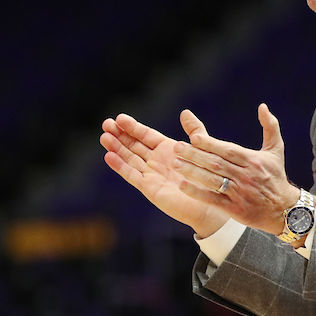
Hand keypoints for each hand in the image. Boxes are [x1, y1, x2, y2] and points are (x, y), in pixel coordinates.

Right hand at [100, 113, 227, 237]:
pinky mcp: (150, 188)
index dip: (133, 127)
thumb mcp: (202, 149)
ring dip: (116, 148)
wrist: (211, 204)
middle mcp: (157, 161)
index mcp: (167, 150)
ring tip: (104, 137)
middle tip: (105, 123)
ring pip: (130, 158)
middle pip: (134, 145)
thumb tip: (185, 111)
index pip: (146, 135)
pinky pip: (132, 175)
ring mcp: (152, 175)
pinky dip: (120, 166)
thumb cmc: (209, 178)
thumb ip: (195, 130)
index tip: (119, 118)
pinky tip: (109, 156)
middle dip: (119, 135)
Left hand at [173, 104, 298, 234]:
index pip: (228, 150)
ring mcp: (239, 193)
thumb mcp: (276, 150)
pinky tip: (183, 185)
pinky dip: (197, 192)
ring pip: (212, 180)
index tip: (194, 137)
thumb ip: (270, 127)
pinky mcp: (234, 209)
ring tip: (176, 164)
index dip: (211, 144)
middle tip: (177, 147)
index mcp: (253, 161)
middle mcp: (245, 176)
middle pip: (217, 164)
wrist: (284, 210)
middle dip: (195, 155)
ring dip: (192, 172)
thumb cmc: (276, 176)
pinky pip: (212, 199)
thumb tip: (263, 106)